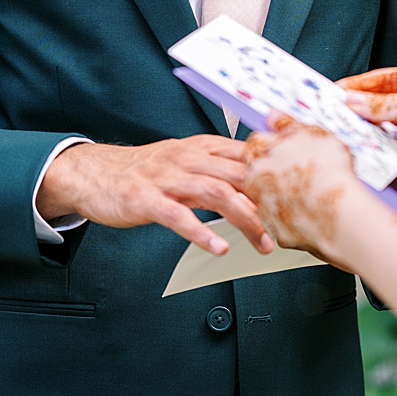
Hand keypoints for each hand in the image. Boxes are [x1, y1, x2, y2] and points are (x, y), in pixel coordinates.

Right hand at [37, 136, 273, 257]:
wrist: (94, 173)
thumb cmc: (146, 172)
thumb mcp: (186, 161)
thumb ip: (221, 169)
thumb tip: (261, 181)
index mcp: (203, 147)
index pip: (250, 156)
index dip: (278, 174)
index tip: (302, 195)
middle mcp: (189, 158)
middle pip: (240, 175)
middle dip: (270, 201)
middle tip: (291, 225)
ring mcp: (168, 178)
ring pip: (216, 194)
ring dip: (245, 220)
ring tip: (263, 242)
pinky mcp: (146, 199)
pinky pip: (178, 216)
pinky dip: (201, 233)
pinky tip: (219, 248)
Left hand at [242, 118, 369, 267]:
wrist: (341, 213)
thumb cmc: (329, 172)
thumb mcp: (313, 134)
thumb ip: (288, 124)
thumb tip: (273, 115)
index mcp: (261, 154)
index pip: (256, 142)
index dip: (275, 142)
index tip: (289, 145)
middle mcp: (256, 182)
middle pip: (260, 171)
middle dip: (277, 169)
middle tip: (303, 168)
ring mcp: (266, 209)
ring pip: (272, 197)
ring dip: (286, 193)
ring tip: (313, 190)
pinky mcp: (280, 232)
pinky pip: (286, 221)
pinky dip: (297, 217)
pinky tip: (315, 211)